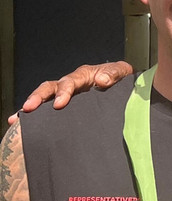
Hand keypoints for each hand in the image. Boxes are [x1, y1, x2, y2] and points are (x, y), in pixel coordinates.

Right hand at [7, 62, 134, 124]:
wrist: (126, 85)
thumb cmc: (122, 77)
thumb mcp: (121, 72)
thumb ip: (113, 74)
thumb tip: (101, 80)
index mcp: (83, 76)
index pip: (69, 82)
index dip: (63, 92)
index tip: (60, 104)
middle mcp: (70, 85)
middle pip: (49, 88)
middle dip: (38, 98)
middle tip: (28, 109)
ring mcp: (67, 96)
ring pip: (44, 99)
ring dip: (31, 109)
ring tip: (16, 120)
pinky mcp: (68, 108)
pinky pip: (49, 113)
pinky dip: (36, 119)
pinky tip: (23, 129)